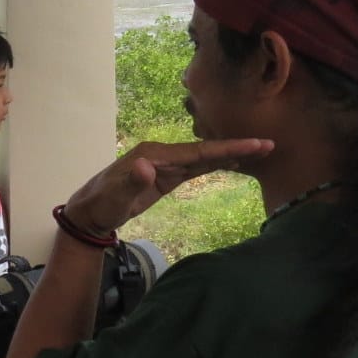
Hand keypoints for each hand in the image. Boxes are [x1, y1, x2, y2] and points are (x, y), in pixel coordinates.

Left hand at [63, 137, 273, 237]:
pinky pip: (196, 168)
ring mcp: (165, 164)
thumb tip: (145, 166)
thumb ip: (131, 182)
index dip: (226, 149)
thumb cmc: (101, 206)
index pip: (197, 151)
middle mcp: (162, 154)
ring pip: (204, 158)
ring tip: (261, 150)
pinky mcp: (166, 177)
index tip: (254, 145)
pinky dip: (216, 165)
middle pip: (206, 150)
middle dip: (237, 148)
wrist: (89, 214)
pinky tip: (234, 164)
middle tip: (269, 144)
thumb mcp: (115, 198)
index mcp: (154, 155)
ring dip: (231, 155)